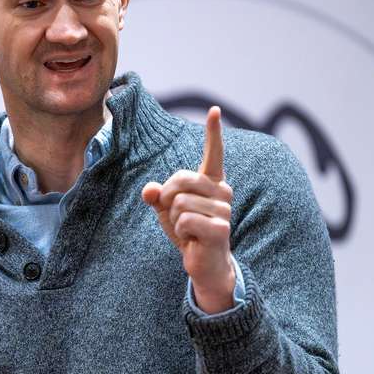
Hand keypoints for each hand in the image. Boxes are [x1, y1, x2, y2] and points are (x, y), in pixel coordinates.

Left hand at [142, 106, 237, 312]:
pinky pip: (184, 220)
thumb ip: (157, 196)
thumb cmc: (187, 231)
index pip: (213, 153)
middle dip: (168, 198)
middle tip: (176, 215)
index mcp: (211, 181)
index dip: (213, 132)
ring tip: (188, 229)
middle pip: (180, 179)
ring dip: (174, 219)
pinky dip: (180, 231)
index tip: (214, 110)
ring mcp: (224, 209)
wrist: (203, 263)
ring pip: (179, 203)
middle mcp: (222, 191)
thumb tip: (150, 191)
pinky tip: (192, 239)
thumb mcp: (166, 210)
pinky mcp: (220, 228)